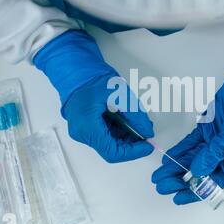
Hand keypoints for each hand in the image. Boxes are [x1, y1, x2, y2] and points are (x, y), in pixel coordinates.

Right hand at [35, 29, 153, 161]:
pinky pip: (105, 136)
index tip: (147, 146)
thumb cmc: (92, 78)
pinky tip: (129, 123)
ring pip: (109, 144)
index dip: (133, 152)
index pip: (113, 151)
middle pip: (111, 149)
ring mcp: (83, 132)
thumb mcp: (120, 94)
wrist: (76, 71)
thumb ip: (135, 115)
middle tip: (146, 133)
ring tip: (139, 125)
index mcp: (87, 126)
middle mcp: (82, 133)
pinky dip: (120, 132)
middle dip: (132, 143)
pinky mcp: (86, 128)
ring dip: (127, 137)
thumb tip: (147, 131)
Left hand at [152, 51, 223, 204]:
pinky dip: (180, 151)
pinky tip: (168, 158)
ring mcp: (215, 141)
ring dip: (176, 167)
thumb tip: (198, 171)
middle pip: (200, 172)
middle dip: (180, 180)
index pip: (214, 182)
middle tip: (161, 185)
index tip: (178, 196)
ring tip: (159, 175)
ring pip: (193, 159)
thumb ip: (218, 151)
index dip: (196, 191)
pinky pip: (190, 143)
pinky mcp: (207, 128)